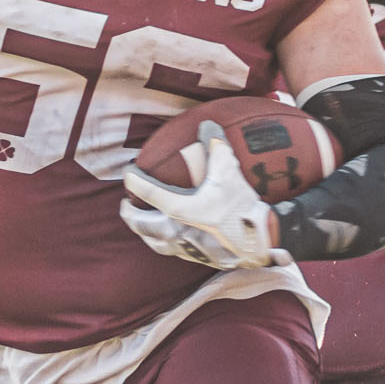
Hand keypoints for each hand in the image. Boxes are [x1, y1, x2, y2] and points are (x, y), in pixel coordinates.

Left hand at [121, 129, 276, 267]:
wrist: (258, 243)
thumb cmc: (241, 209)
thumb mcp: (229, 174)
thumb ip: (216, 148)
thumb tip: (208, 126)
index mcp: (178, 209)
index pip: (147, 193)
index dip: (134, 181)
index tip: (129, 173)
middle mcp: (175, 230)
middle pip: (141, 224)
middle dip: (130, 213)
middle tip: (126, 204)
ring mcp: (183, 247)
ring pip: (152, 241)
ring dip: (143, 232)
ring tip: (140, 224)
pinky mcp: (194, 257)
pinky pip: (168, 251)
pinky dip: (160, 243)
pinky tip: (166, 240)